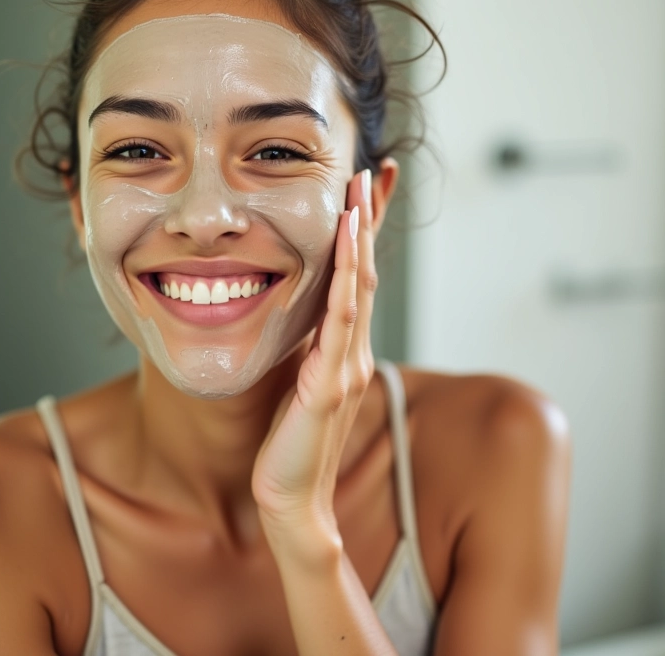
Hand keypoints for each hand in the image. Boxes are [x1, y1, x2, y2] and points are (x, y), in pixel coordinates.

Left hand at [251, 169, 376, 547]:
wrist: (292, 496)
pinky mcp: (329, 383)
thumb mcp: (305, 379)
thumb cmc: (294, 440)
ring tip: (360, 189)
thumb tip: (306, 311)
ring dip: (360, 235)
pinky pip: (339, 321)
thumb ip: (313, 346)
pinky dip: (346, 276)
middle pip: (367, 270)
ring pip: (359, 287)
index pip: (360, 278)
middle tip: (376, 171)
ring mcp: (347, 365)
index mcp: (346, 348)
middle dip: (371, 219)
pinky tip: (346, 242)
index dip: (366, 234)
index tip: (370, 191)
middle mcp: (355, 350)